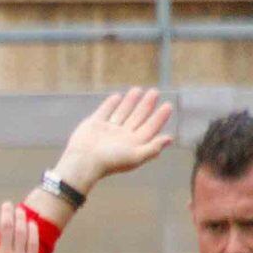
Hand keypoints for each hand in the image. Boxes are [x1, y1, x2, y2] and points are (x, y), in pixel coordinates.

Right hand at [56, 86, 174, 193]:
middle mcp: (121, 137)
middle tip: (155, 92)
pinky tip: (117, 97)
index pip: (150, 128)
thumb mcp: (135, 157)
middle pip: (137, 118)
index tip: (168, 105)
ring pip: (122, 113)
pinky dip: (110, 104)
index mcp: (132, 144)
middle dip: (147, 105)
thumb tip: (170, 139)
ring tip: (137, 89)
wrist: (82, 162)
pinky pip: (104, 112)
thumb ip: (153, 148)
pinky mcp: (94, 125)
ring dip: (130, 101)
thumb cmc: (109, 162)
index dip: (159, 117)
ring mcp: (107, 130)